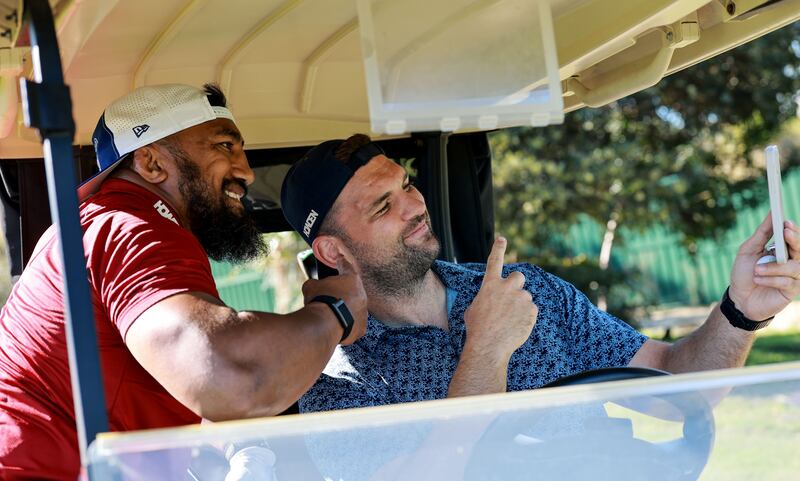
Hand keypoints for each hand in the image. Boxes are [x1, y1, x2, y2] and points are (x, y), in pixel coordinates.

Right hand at [302, 256, 367, 344]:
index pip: (346, 266)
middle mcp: (362, 294)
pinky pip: (355, 325)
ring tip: (333, 313)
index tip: (340, 259)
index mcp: (351, 279)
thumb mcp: (310, 286)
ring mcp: (363, 312)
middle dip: (343, 291)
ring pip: (355, 308)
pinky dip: (347, 324)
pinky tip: (337, 325)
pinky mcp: (361, 328)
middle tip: (332, 295)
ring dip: (346, 309)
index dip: (341, 263)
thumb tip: (314, 286)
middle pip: (353, 290)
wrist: (324, 326)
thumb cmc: (319, 301)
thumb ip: (315, 283)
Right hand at [463, 237, 537, 359]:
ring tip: (509, 321)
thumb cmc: (477, 329)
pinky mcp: (532, 309)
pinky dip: (526, 317)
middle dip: (516, 284)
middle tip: (512, 297)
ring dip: (520, 306)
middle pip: (518, 276)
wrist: (488, 345)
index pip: (494, 261)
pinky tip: (516, 327)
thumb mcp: (473, 309)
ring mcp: (521, 297)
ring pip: (525, 297)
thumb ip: (484, 299)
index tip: (502, 239)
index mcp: (490, 284)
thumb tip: (490, 302)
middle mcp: (507, 287)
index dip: (498, 249)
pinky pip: (532, 310)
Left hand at [729, 212, 799, 320]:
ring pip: (794, 267)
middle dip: (794, 240)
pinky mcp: (793, 290)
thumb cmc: (744, 273)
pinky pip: (788, 282)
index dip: (793, 230)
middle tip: (785, 233)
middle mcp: (792, 261)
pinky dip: (771, 280)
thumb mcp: (749, 250)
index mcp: (783, 250)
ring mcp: (795, 277)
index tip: (786, 222)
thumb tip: (772, 213)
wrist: (740, 299)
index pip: (795, 238)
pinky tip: (759, 280)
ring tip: (756, 270)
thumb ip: (762, 233)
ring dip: (774, 267)